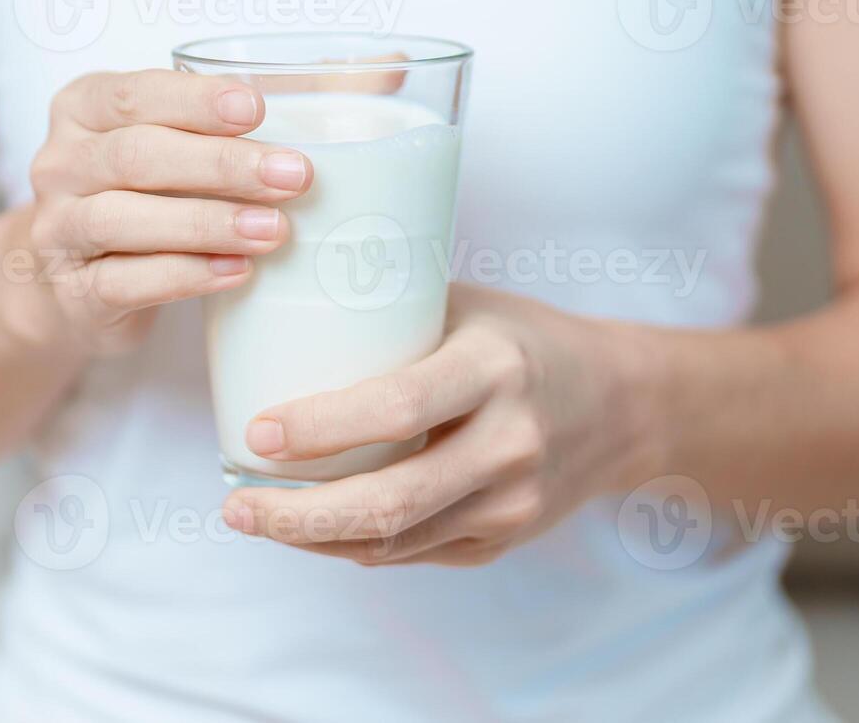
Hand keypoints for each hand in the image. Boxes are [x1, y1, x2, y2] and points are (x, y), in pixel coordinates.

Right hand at [9, 69, 312, 353]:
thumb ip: (230, 119)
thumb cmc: (139, 196)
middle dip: (220, 165)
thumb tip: (348, 83)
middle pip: (135, 155)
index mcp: (82, 109)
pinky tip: (237, 271)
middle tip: (292, 175)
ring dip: (207, 223)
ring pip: (123, 219)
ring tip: (273, 229)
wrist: (74, 286)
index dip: (195, 101)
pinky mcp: (73, 292)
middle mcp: (60, 165)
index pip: (135, 95)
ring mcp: (58, 230)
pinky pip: (125, 282)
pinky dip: (186, 275)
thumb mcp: (168, 145)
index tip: (257, 109)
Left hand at [221, 284, 655, 565]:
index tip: (256, 430)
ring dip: (312, 537)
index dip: (320, 427)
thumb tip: (274, 305)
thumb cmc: (521, 339)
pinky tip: (308, 525)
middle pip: (391, 500)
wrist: (622, 405)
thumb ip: (389, 316)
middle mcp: (510, 441)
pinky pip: (411, 552)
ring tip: (253, 514)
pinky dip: (351, 543)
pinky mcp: (504, 540)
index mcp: (496, 367)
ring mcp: (511, 502)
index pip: (399, 406)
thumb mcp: (467, 307)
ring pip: (394, 541)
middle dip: (298, 512)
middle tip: (236, 502)